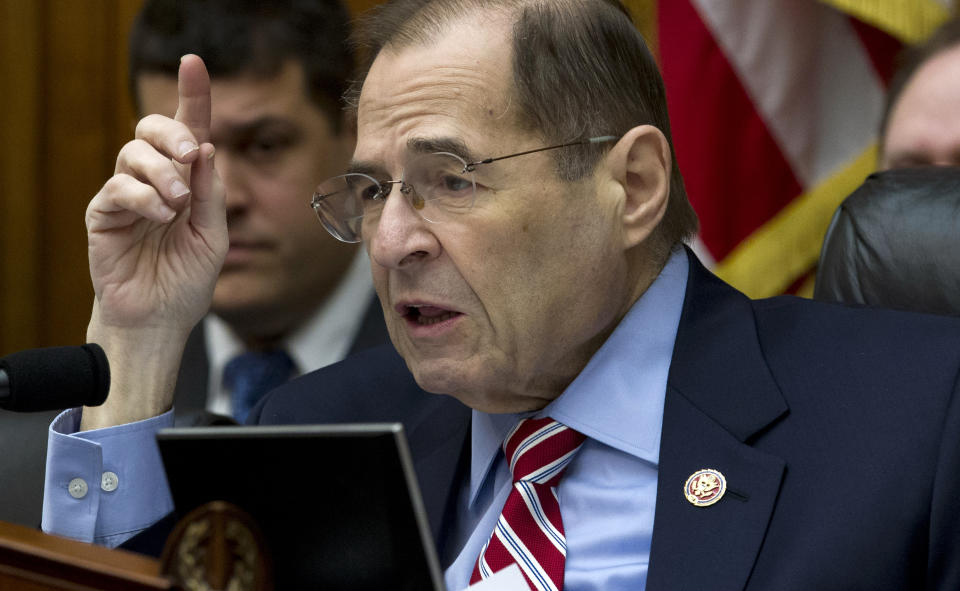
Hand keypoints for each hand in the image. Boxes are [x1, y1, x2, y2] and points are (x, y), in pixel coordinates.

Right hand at [81, 55, 226, 428]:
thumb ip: (210, 191)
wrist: (162, 319)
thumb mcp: (214, 234)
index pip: (187, 130)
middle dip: (171, 131)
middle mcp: (154, 180)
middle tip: (189, 154)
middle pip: (151, 128)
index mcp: (185, 180)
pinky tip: (161, 215)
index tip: (193, 62)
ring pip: (133, 153)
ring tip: (178, 203)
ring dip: (162, 172)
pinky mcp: (104, 214)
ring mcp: (127, 195)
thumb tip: (205, 146)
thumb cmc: (188, 279)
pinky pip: (117, 187)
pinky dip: (143, 196)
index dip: (191, 95)